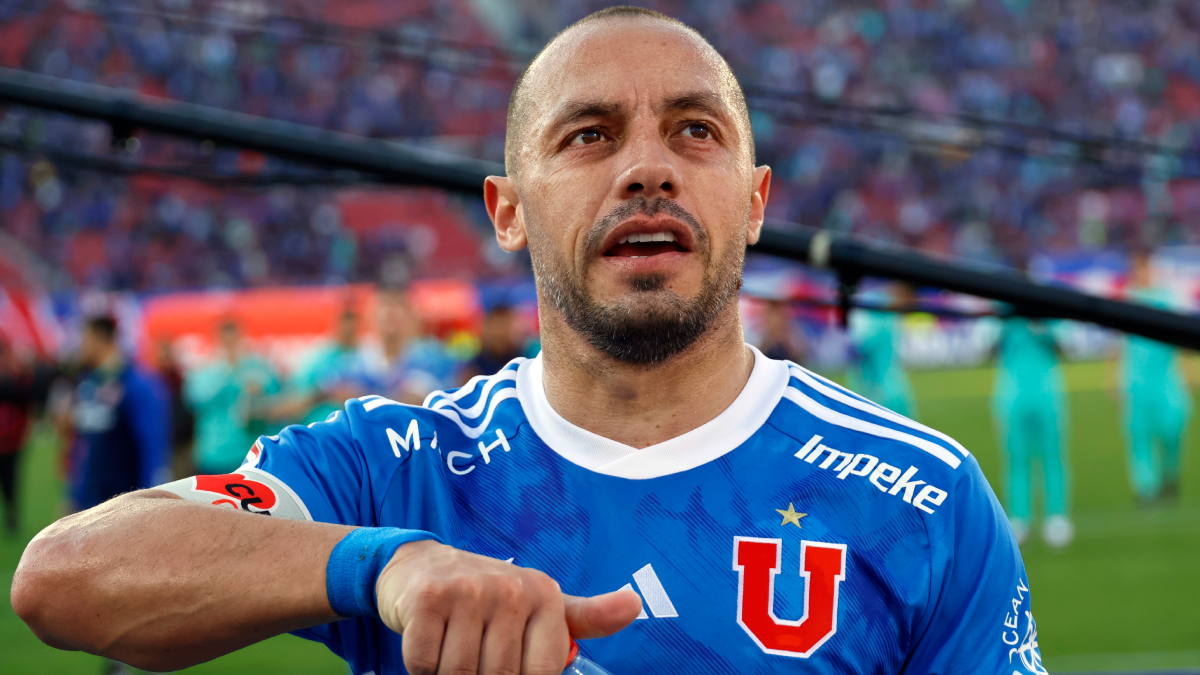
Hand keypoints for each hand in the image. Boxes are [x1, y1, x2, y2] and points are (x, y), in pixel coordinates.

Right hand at [376, 540, 642, 674]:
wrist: (422, 566)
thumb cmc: (489, 598)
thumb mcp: (540, 605)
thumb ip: (586, 617)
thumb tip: (634, 604)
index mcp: (545, 596)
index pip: (540, 673)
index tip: (505, 664)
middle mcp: (511, 589)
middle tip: (474, 653)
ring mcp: (468, 590)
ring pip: (459, 674)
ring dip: (448, 672)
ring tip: (451, 644)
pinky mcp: (428, 598)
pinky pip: (424, 664)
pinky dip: (422, 665)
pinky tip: (429, 638)